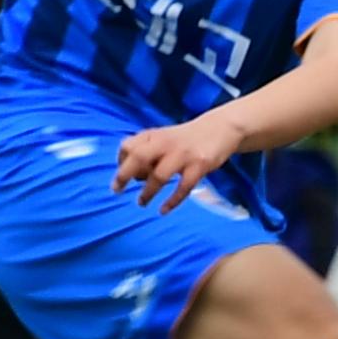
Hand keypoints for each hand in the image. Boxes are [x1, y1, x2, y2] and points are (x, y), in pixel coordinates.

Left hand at [112, 112, 242, 211]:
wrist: (220, 128)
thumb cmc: (186, 139)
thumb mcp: (164, 138)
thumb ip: (147, 152)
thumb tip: (131, 177)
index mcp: (154, 135)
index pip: (128, 145)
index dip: (120, 161)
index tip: (120, 175)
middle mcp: (166, 143)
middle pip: (139, 157)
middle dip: (124, 175)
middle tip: (117, 190)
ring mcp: (183, 154)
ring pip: (159, 175)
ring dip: (148, 192)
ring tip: (141, 203)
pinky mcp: (199, 165)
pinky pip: (183, 187)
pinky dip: (172, 201)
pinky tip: (163, 210)